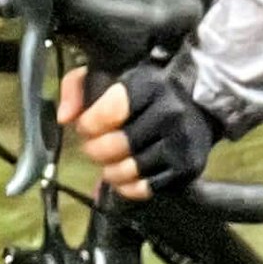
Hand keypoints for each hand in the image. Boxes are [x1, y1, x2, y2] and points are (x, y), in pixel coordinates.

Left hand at [56, 62, 219, 198]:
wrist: (198, 108)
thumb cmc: (145, 93)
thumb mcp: (109, 75)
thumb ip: (77, 87)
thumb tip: (64, 117)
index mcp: (149, 84)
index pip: (109, 111)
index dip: (88, 124)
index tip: (84, 126)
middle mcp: (169, 112)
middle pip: (116, 145)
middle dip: (95, 150)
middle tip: (93, 147)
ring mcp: (180, 142)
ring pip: (129, 170)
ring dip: (109, 171)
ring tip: (108, 162)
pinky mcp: (186, 167)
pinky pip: (145, 188)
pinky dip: (127, 187)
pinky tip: (124, 176)